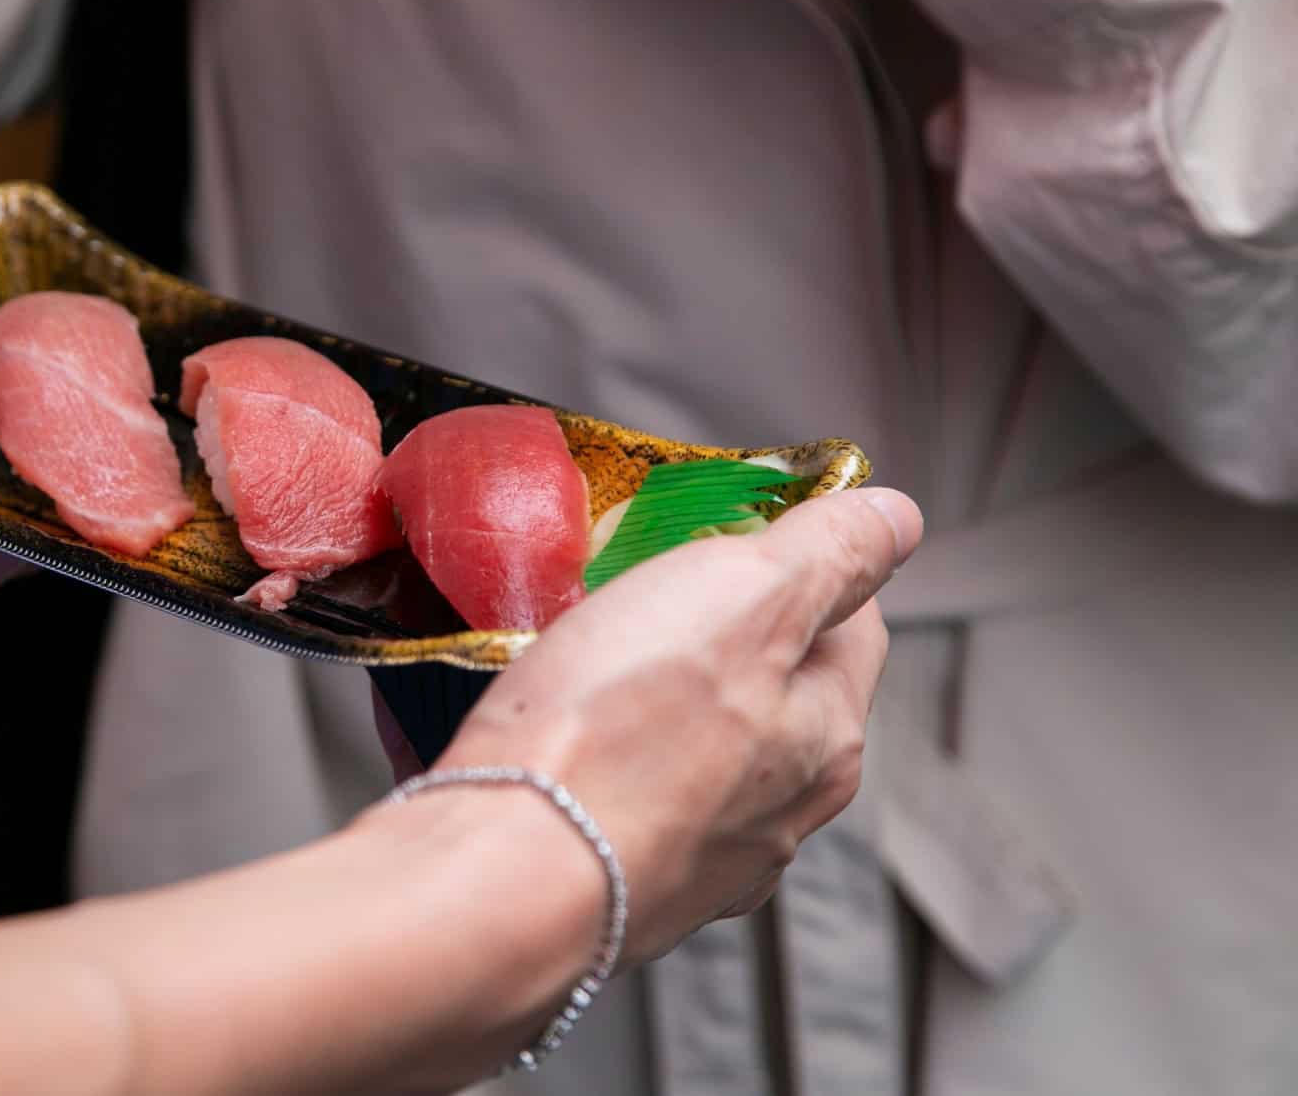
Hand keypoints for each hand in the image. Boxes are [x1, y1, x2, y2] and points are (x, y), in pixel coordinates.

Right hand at [438, 487, 920, 962]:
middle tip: (646, 589)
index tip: (731, 535)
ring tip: (590, 661)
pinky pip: (636, 796)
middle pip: (775, 685)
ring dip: (661, 699)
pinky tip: (562, 740)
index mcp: (828, 736)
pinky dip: (611, 760)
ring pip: (703, 746)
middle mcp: (784, 811)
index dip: (799, 560)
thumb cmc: (613, 735)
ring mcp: (706, 860)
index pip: (855, 620)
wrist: (505, 876)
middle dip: (720, 630)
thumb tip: (896, 517)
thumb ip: (832, 550)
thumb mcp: (743, 596)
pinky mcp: (628, 883)